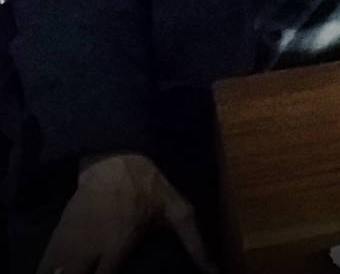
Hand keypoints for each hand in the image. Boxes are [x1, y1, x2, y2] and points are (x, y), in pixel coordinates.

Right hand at [39, 152, 214, 273]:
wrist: (114, 158)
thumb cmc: (149, 187)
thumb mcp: (178, 211)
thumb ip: (194, 243)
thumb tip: (213, 270)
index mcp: (118, 244)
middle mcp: (89, 247)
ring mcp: (69, 241)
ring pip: (53, 273)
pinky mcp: (57, 234)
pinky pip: (44, 263)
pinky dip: (48, 271)